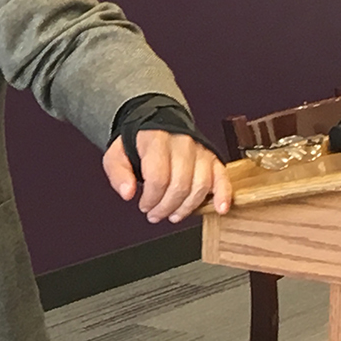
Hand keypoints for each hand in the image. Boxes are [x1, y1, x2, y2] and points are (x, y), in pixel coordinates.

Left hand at [102, 130, 231, 222]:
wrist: (156, 124)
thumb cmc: (136, 143)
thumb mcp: (116, 155)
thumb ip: (118, 174)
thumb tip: (127, 193)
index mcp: (155, 138)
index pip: (158, 176)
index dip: (151, 198)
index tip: (144, 206)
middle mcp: (181, 142)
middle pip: (180, 184)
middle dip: (166, 206)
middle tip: (155, 215)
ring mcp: (199, 149)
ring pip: (200, 184)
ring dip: (187, 207)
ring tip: (174, 215)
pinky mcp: (212, 157)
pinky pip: (222, 176)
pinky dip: (223, 194)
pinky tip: (219, 209)